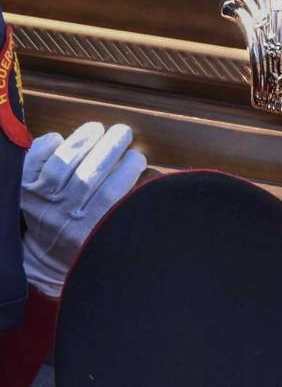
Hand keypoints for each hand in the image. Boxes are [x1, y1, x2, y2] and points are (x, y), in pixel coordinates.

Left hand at [21, 123, 146, 297]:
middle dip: (110, 148)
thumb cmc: (87, 242)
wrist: (45, 258)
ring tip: (99, 128)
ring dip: (82, 142)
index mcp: (89, 229)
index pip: (112, 193)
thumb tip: (153, 177)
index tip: (139, 156)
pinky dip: (46, 147)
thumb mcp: (112, 234)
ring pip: (62, 165)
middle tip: (124, 132)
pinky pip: (33, 163)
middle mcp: (63, 215)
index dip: (128, 169)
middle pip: (89, 175)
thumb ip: (130, 208)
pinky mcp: (23, 191)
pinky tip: (61, 138)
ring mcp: (40, 202)